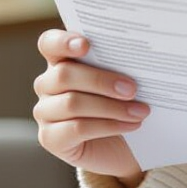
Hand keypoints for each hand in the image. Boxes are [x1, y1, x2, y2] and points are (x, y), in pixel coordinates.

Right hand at [33, 29, 147, 187]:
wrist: (123, 146)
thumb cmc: (123, 104)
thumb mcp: (122, 81)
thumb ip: (120, 66)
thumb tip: (141, 57)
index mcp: (62, 61)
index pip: (50, 44)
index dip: (63, 41)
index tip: (86, 45)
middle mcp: (47, 84)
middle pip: (64, 75)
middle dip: (102, 80)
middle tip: (133, 88)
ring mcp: (45, 112)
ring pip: (72, 103)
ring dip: (112, 107)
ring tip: (141, 111)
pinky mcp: (50, 138)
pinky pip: (77, 128)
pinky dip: (109, 126)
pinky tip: (131, 125)